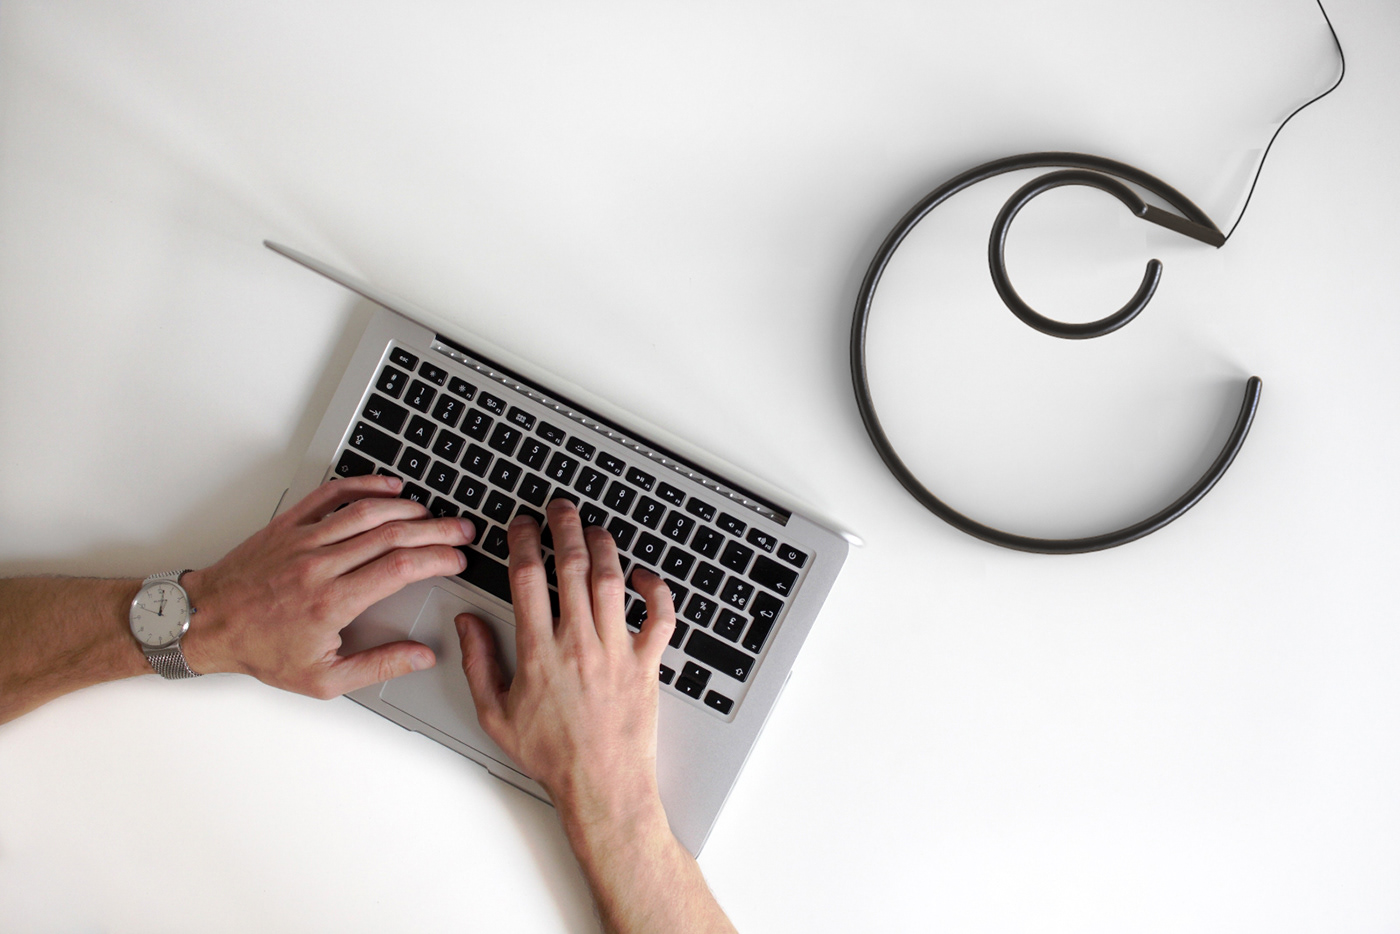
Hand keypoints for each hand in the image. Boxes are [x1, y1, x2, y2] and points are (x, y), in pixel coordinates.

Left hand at [180, 474, 474, 698]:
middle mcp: (320, 565)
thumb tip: (421, 657)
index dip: (437, 559)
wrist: (205, 624)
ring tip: (434, 515)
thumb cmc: (261, 651)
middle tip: (462, 531)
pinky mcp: (289, 525)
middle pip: (393, 534)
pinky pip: (332, 495)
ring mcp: (303, 540)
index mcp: (332, 603)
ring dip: (409, 508)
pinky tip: (388, 487)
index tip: (457, 561)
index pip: (400, 568)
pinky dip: (364, 486)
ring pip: (367, 511)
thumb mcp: (322, 679)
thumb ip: (378, 666)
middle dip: (437, 530)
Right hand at [457, 499, 675, 825]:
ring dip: (604, 547)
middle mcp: (577, 643)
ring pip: (611, 582)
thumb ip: (478, 663)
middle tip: (560, 508)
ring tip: (594, 529)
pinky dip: (657, 591)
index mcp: (538, 652)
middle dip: (564, 528)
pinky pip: (659, 617)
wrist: (600, 787)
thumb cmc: (550, 755)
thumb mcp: (495, 714)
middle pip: (571, 567)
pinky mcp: (646, 664)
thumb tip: (468, 623)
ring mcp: (616, 651)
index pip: (526, 578)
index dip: (522, 542)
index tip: (521, 525)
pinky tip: (644, 575)